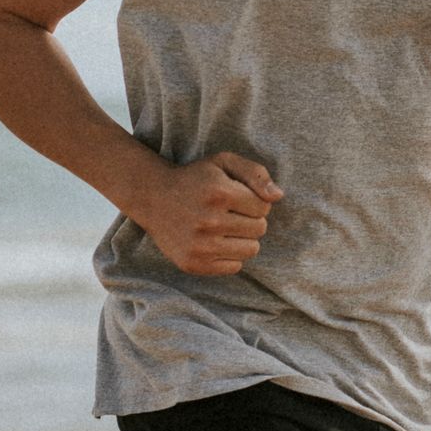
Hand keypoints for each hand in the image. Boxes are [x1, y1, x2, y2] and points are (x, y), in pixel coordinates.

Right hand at [134, 151, 281, 275]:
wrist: (153, 198)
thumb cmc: (196, 179)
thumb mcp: (224, 163)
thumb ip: (256, 173)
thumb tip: (278, 196)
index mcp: (220, 193)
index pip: (264, 208)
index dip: (254, 202)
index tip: (237, 198)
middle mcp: (209, 221)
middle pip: (260, 229)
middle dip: (250, 220)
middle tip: (230, 213)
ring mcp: (200, 245)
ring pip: (251, 250)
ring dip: (243, 239)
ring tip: (225, 227)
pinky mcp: (193, 263)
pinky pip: (234, 267)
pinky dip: (230, 255)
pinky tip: (215, 242)